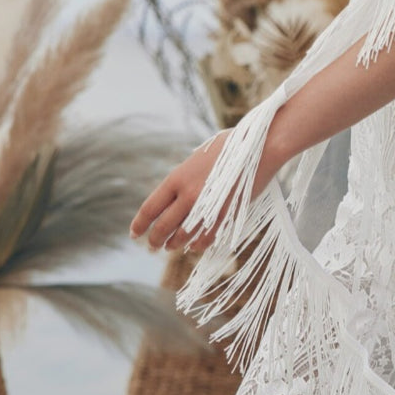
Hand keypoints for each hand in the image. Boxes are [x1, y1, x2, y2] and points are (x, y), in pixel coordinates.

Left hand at [129, 133, 229, 254]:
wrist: (261, 148)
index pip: (150, 208)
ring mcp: (207, 208)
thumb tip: (177, 193)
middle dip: (154, 240)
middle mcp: (188, 195)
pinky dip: (198, 245)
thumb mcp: (198, 157)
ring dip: (174, 244)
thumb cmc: (231, 146)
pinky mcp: (225, 216)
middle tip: (151, 246)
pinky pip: (206, 238)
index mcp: (177, 178)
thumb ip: (185, 177)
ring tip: (170, 247)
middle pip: (163, 227)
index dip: (139, 224)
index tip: (134, 233)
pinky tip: (194, 246)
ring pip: (183, 236)